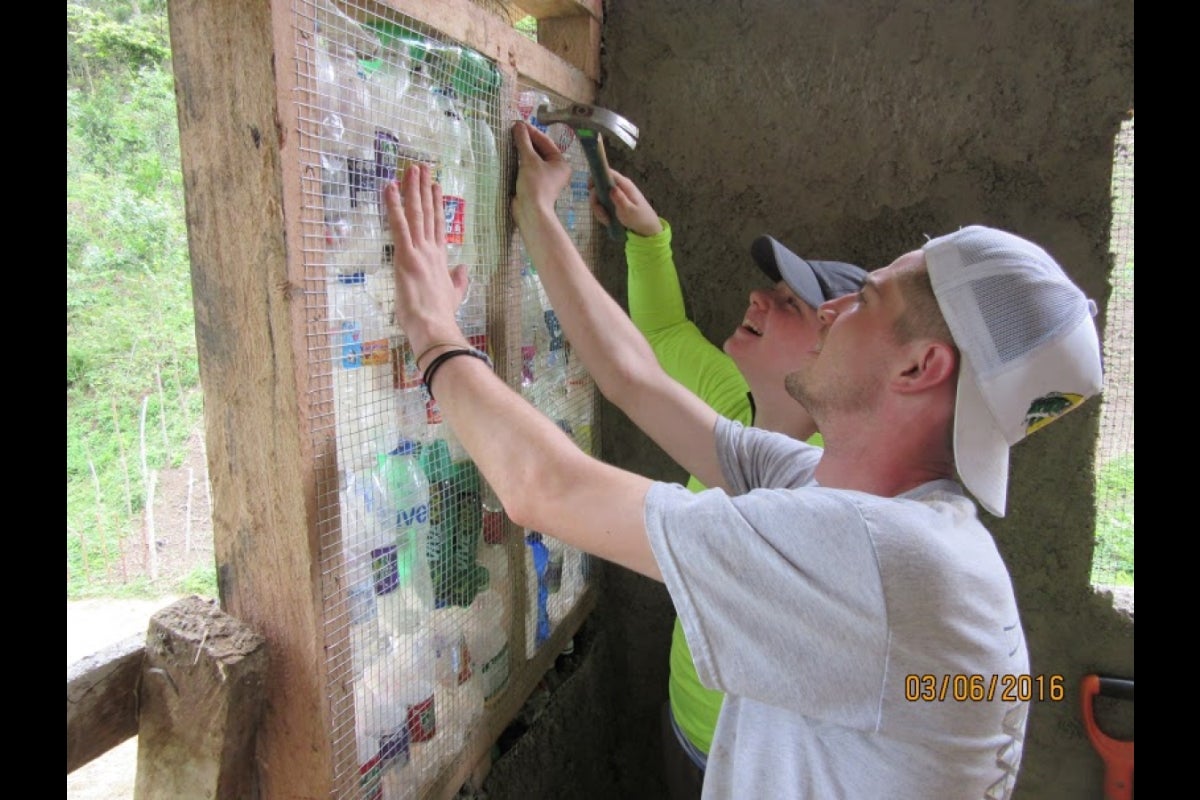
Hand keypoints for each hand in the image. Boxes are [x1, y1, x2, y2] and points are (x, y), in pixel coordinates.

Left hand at [383, 164, 468, 353]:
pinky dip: (393, 205)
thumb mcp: (454, 295)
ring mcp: (419, 251)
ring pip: (415, 213)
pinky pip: (399, 225)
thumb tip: (463, 269)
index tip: (436, 186)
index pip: (438, 225)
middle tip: (422, 167)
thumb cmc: (441, 316)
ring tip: (411, 168)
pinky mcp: (406, 255)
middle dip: (424, 188)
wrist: (434, 326)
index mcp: (440, 260)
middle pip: (428, 213)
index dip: (436, 204)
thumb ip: (458, 280)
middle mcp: (431, 250)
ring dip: (412, 189)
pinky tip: (389, 186)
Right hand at [511, 121, 572, 228]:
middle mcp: (555, 170)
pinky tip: (511, 152)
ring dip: (522, 149)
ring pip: (533, 158)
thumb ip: (523, 142)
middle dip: (527, 140)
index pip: (546, 142)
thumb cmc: (535, 185)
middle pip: (540, 150)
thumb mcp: (529, 161)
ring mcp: (545, 178)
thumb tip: (518, 125)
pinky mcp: (535, 184)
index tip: (518, 123)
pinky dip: (520, 160)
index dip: (532, 131)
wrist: (530, 212)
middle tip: (513, 129)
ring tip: (510, 137)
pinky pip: (528, 167)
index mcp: (561, 163)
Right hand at [589, 168, 662, 237]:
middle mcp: (618, 187)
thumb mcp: (630, 210)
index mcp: (624, 185)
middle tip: (602, 214)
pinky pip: (601, 205)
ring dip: (599, 209)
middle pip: (599, 186)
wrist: (646, 228)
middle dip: (596, 200)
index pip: (608, 173)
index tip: (589, 188)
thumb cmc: (640, 218)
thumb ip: (620, 199)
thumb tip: (612, 188)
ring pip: (598, 197)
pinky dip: (601, 213)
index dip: (596, 177)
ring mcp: (615, 195)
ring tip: (607, 220)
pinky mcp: (612, 203)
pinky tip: (608, 221)